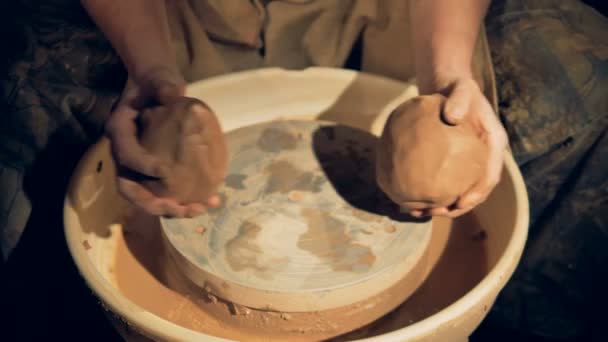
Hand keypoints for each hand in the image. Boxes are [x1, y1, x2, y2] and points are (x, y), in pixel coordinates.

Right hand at [106, 67, 214, 216]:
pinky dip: (186, 201)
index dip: (141, 165)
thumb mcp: (160, 81)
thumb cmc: (156, 84)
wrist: (156, 89)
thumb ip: (165, 87)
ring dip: (173, 209)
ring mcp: (139, 169)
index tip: (163, 171)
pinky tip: (211, 201)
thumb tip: (176, 94)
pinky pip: (167, 193)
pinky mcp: (156, 175)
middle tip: (181, 208)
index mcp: (120, 132)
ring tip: (200, 209)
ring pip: (149, 198)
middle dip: (155, 203)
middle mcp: (125, 156)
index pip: (125, 154)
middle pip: (132, 189)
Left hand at [411, 78, 507, 217]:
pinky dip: (431, 195)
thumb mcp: (461, 88)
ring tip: (422, 213)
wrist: (449, 87)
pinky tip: (413, 203)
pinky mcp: (452, 164)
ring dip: (444, 206)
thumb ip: (460, 100)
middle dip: (460, 207)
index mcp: (493, 144)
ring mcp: (468, 163)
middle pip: (476, 190)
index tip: (462, 203)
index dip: (478, 192)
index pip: (491, 175)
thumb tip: (452, 115)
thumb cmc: (458, 88)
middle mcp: (483, 158)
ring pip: (459, 192)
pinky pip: (444, 183)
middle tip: (439, 212)